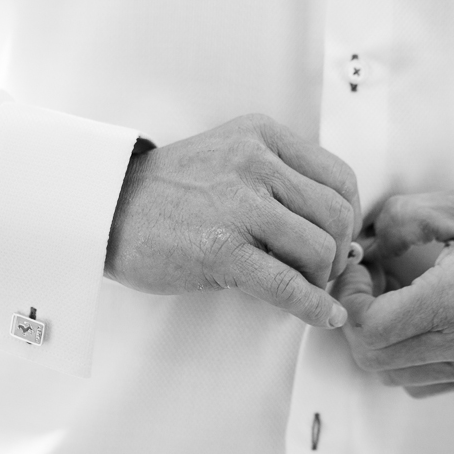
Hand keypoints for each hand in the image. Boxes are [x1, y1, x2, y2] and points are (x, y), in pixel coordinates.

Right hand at [105, 114, 360, 327]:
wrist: (107, 208)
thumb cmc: (170, 193)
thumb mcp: (230, 161)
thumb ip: (283, 185)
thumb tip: (346, 241)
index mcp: (262, 136)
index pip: (340, 179)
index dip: (346, 219)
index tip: (331, 241)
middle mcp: (255, 162)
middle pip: (336, 216)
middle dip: (335, 253)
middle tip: (316, 271)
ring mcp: (239, 204)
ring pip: (319, 249)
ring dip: (319, 278)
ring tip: (299, 286)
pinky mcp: (221, 249)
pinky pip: (287, 284)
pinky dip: (313, 306)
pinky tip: (323, 317)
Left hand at [333, 187, 453, 396]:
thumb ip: (402, 218)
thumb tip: (366, 245)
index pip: (369, 328)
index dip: (348, 297)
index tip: (358, 268)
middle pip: (370, 357)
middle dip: (354, 317)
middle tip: (369, 280)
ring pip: (390, 374)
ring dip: (375, 338)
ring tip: (392, 297)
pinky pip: (419, 382)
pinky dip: (401, 356)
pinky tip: (415, 318)